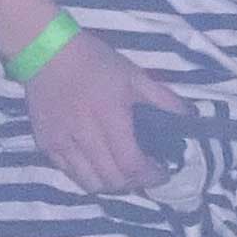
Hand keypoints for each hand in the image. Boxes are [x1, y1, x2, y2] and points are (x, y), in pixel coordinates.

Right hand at [23, 32, 180, 195]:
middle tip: (144, 173)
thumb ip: (163, 99)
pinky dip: (88, 176)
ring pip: (90, 183)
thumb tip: (190, 116)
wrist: (46, 52)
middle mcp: (84, 135)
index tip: (162, 172)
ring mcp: (62, 143)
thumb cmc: (94, 62)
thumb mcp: (133, 75)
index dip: (150, 175)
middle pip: (112, 180)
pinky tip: (97, 164)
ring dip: (111, 185)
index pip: (131, 164)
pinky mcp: (46, 145)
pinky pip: (69, 174)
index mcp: (109, 117)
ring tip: (121, 173)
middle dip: (134, 183)